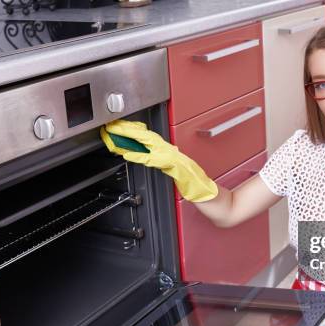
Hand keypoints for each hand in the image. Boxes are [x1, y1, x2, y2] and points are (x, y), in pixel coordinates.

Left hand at [100, 120, 217, 201]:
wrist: (212, 199)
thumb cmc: (197, 189)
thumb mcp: (176, 175)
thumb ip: (163, 166)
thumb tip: (148, 159)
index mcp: (172, 154)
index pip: (149, 139)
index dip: (133, 133)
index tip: (118, 128)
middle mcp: (173, 154)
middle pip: (147, 137)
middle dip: (128, 131)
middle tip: (112, 126)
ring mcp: (176, 160)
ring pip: (150, 144)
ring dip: (131, 139)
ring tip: (117, 135)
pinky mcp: (178, 169)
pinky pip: (156, 161)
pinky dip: (141, 157)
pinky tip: (129, 155)